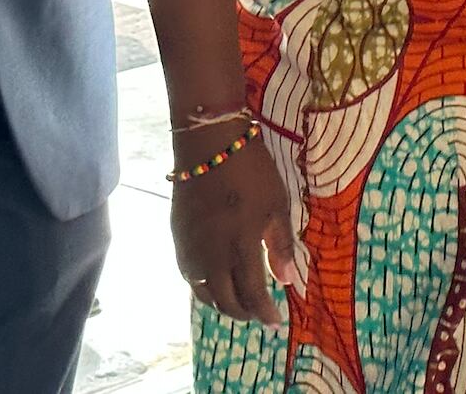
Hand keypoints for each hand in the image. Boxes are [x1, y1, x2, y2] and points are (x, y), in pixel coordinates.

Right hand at [171, 126, 296, 326]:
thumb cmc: (250, 172)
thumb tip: (288, 280)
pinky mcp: (177, 239)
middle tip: (259, 314)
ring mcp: (190, 250)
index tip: (277, 321)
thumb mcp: (277, 205)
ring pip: (204, 293)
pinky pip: (189, 276)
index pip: (253, 294)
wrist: (208, 144)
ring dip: (222, 304)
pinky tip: (214, 283)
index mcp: (240, 249)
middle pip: (226, 301)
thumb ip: (281, 245)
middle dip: (244, 313)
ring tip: (238, 304)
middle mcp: (211, 258)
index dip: (265, 312)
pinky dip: (204, 288)